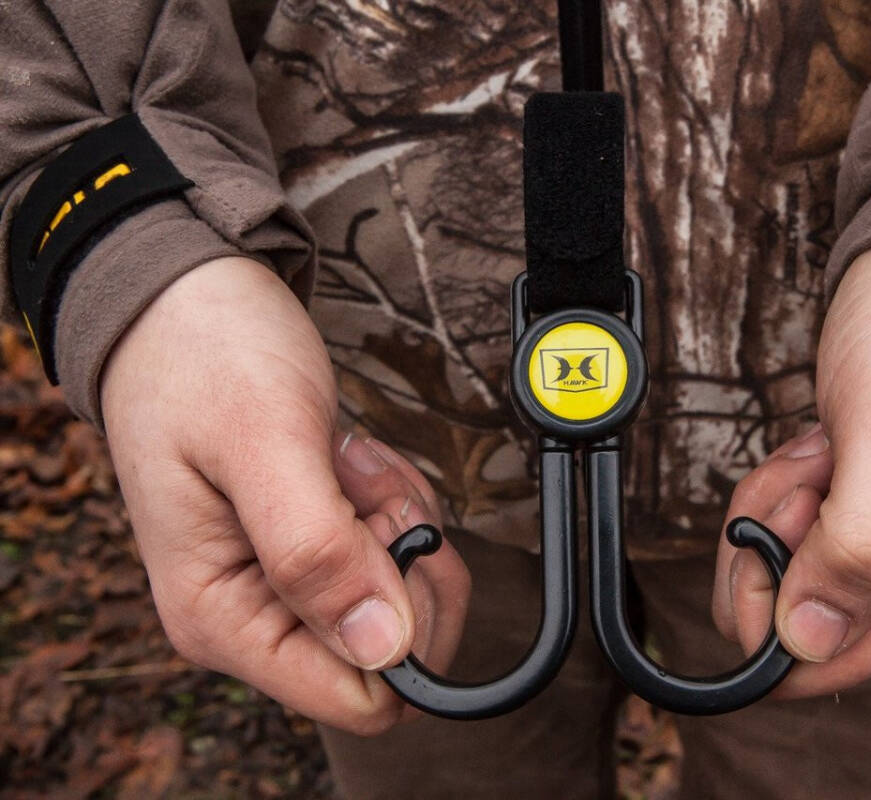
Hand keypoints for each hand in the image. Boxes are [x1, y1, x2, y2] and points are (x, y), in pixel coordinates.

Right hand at [100, 256, 469, 733]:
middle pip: (395, 645)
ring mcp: (284, 581)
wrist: (185, 300)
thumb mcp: (265, 444)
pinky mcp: (311, 546)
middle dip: (404, 554)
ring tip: (346, 459)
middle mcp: (252, 616)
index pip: (358, 696)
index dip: (406, 622)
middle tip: (363, 485)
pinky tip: (349, 457)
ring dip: (399, 516)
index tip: (384, 535)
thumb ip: (317, 552)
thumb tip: (382, 650)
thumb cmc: (203, 357)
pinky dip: (393, 498)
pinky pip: (393, 548)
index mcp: (222, 618)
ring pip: (403, 591)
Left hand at [713, 243, 870, 696]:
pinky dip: (781, 486)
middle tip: (816, 464)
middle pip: (782, 621)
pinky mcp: (857, 529)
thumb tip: (806, 645)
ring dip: (776, 501)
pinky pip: (779, 536)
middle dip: (771, 535)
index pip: (817, 661)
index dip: (770, 596)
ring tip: (829, 443)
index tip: (793, 510)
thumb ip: (861, 544)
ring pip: (771, 574)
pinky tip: (824, 443)